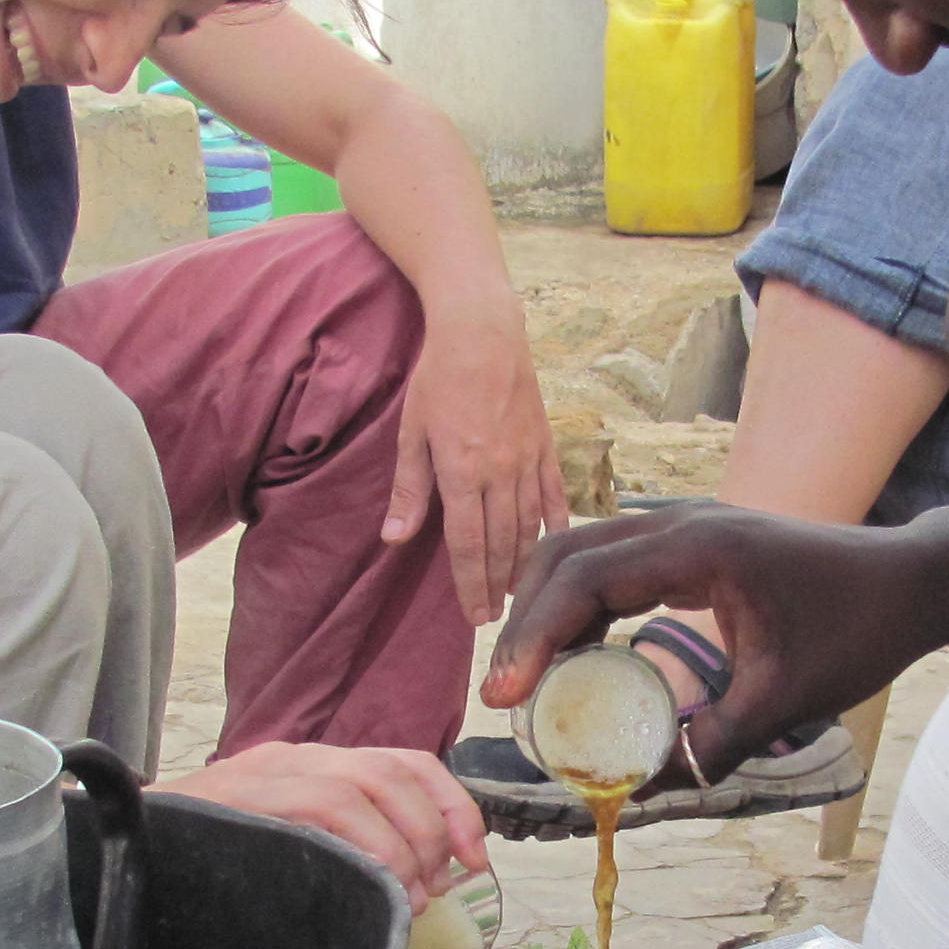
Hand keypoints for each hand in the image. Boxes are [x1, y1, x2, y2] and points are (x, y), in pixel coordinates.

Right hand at [160, 742, 489, 900]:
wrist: (123, 851)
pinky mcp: (245, 795)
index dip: (452, 806)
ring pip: (365, 784)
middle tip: (438, 888)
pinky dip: (365, 847)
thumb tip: (409, 895)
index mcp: (311, 766)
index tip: (476, 858)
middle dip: (435, 831)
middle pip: (394, 770)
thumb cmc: (206, 867)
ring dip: (404, 845)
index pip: (403, 762)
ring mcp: (267, 771)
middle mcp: (295, 757)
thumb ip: (337, 857)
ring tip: (409, 897)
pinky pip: (324, 807)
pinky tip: (375, 885)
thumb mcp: (283, 853)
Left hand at [384, 303, 567, 623]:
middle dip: (496, 585)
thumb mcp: (411, 431)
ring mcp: (527, 459)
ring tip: (517, 593)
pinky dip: (554, 526)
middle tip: (494, 619)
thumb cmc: (438, 377)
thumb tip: (395, 538)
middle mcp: (500, 472)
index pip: (468, 544)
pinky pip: (554, 495)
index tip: (474, 616)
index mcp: (462, 471)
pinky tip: (551, 548)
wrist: (483, 329)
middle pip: (500, 544)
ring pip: (529, 526)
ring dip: (522, 563)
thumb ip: (409, 489)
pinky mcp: (546, 444)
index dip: (470, 584)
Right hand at [485, 503, 948, 780]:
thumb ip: (714, 743)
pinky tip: (576, 656)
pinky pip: (611, 560)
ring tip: (530, 681)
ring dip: (545, 608)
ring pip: (581, 550)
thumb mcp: (787, 699)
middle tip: (505, 694)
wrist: (910, 582)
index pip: (586, 579)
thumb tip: (642, 791)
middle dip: (524, 620)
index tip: (507, 695)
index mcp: (700, 549)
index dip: (536, 636)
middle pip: (564, 553)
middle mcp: (681, 523)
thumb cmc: (859, 631)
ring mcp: (684, 526)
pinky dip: (578, 603)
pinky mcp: (691, 542)